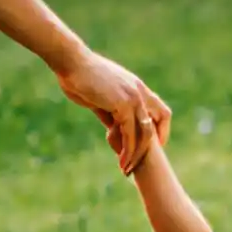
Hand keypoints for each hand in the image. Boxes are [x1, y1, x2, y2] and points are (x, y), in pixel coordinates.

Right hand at [56, 46, 169, 172]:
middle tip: (139, 163)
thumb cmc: (80, 76)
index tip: (153, 146)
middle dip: (150, 146)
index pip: (160, 110)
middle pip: (159, 122)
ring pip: (145, 133)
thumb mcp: (100, 97)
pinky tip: (120, 160)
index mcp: (137, 87)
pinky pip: (130, 133)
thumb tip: (113, 129)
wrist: (71, 62)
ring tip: (126, 169)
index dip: (160, 129)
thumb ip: (110, 112)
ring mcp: (133, 97)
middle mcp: (139, 92)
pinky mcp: (123, 104)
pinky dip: (127, 150)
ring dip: (137, 154)